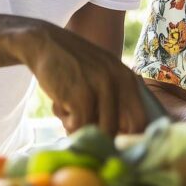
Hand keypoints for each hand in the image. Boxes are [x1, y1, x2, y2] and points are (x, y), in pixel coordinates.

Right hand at [16, 21, 146, 135]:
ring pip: (100, 131)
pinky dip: (67, 122)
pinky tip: (60, 104)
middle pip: (121, 130)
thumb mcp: (101, 74)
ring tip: (69, 111)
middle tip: (84, 127)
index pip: (141, 121)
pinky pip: (80, 127)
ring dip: (81, 128)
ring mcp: (102, 87)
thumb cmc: (71, 64)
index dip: (128, 138)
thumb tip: (122, 135)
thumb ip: (114, 99)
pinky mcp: (82, 95)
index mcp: (127, 78)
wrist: (43, 42)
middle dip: (101, 137)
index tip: (111, 142)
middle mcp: (119, 81)